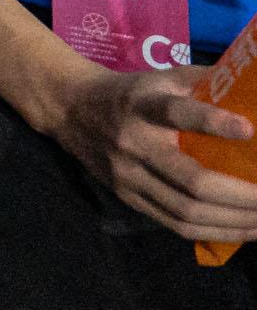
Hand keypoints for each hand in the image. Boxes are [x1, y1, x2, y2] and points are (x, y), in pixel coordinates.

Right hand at [50, 63, 256, 242]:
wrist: (70, 108)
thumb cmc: (130, 92)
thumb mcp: (160, 77)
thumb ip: (203, 81)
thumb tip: (252, 89)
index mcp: (143, 105)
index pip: (175, 113)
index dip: (212, 122)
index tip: (248, 130)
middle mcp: (134, 143)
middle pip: (191, 180)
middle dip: (241, 196)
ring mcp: (128, 176)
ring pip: (187, 211)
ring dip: (234, 221)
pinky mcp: (127, 197)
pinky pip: (175, 225)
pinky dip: (214, 232)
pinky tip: (242, 230)